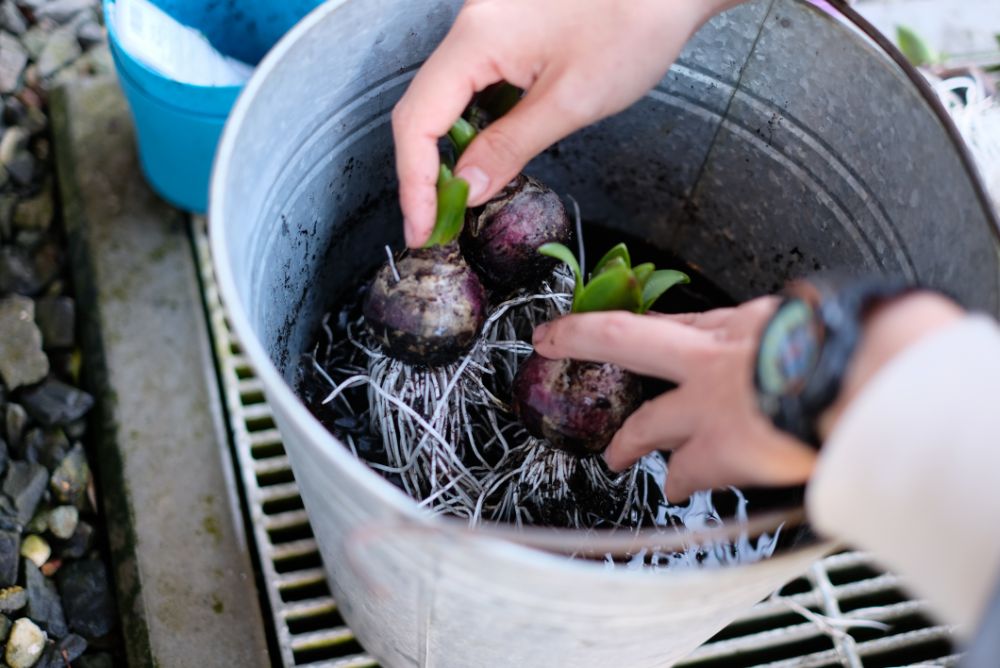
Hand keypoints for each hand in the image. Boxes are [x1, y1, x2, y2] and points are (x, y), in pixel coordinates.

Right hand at [392, 0, 740, 246]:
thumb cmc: (634, 26)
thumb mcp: (570, 102)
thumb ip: (510, 147)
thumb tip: (467, 189)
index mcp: (478, 39)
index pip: (418, 120)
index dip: (414, 182)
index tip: (421, 228)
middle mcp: (470, 27)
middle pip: (419, 111)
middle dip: (421, 175)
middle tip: (432, 226)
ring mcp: (484, 27)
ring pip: (440, 102)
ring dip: (441, 156)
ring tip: (450, 205)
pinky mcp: (502, 35)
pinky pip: (466, 88)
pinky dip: (465, 130)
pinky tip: (477, 161)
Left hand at [531, 292, 962, 501]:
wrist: (872, 376)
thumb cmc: (865, 339)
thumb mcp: (828, 315)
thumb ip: (803, 324)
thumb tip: (828, 322)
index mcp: (741, 322)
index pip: (683, 320)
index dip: (652, 322)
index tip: (631, 322)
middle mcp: (710, 357)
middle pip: (623, 338)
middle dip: (581, 338)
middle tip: (550, 341)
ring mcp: (705, 403)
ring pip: (647, 422)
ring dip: (630, 441)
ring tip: (616, 455)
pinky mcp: (717, 449)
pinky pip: (687, 472)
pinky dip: (681, 482)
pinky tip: (675, 490)